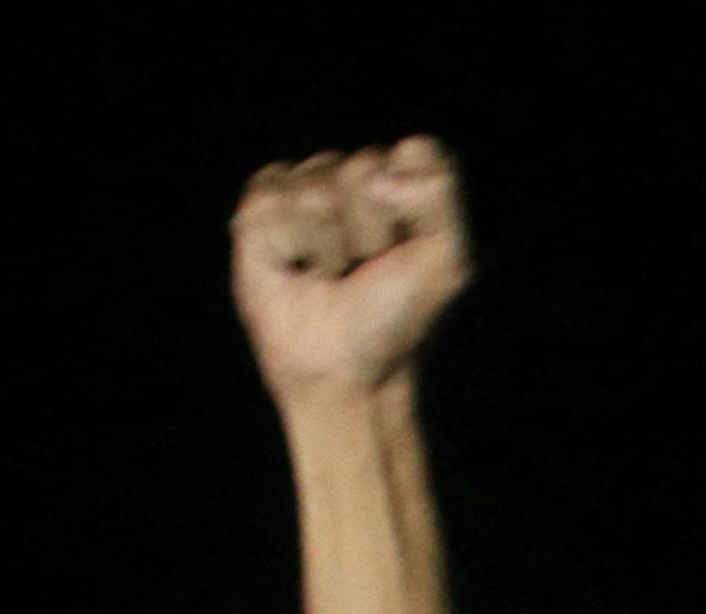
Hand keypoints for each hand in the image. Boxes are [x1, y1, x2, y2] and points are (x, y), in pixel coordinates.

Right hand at [231, 138, 473, 403]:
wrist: (346, 369)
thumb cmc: (396, 317)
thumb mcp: (447, 260)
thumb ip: (439, 194)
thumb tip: (376, 174)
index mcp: (401, 181)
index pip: (416, 152)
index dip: (417, 206)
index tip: (410, 251)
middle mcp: (350, 177)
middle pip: (364, 166)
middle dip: (372, 228)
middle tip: (365, 268)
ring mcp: (302, 189)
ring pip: (318, 186)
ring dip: (331, 243)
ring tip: (331, 273)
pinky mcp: (257, 212)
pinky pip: (275, 202)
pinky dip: (291, 244)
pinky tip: (294, 268)